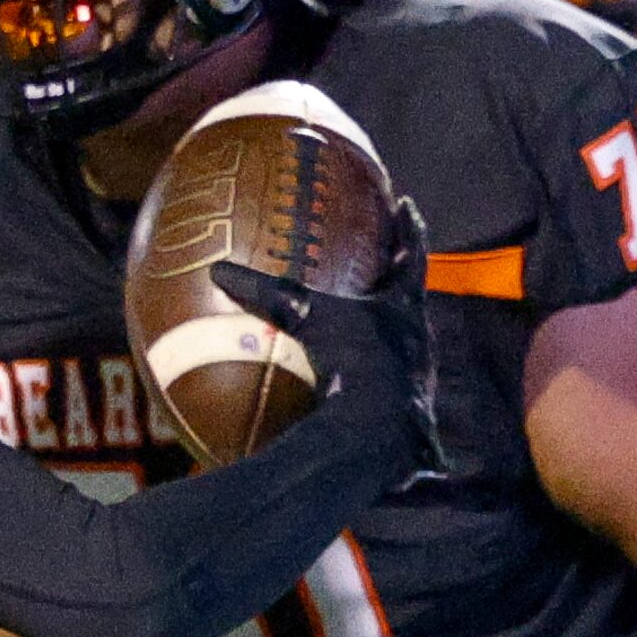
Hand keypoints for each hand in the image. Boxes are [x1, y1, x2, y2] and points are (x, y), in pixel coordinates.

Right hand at [210, 194, 448, 478]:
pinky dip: (363, 378)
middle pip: (409, 299)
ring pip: (400, 345)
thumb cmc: (354, 362)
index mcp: (404, 306)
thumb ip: (267, 295)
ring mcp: (415, 378)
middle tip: (382, 264)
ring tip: (362, 326)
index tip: (405, 204)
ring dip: (383, 334)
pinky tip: (341, 384)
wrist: (381, 432)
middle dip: (395, 282)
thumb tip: (218, 270)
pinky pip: (380, 386)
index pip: (410, 253)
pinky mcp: (402, 414)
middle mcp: (418, 339)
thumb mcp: (309, 318)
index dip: (407, 228)